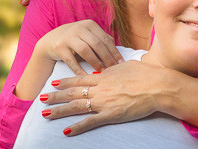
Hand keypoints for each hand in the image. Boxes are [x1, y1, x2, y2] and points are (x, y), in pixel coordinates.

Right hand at [36, 20, 122, 75]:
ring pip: (86, 51)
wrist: (50, 41)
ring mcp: (68, 37)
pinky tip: (86, 77)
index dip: (114, 51)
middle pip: (97, 44)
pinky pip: (72, 61)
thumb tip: (118, 53)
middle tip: (114, 70)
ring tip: (102, 73)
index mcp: (89, 24)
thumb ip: (101, 40)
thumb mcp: (88, 35)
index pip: (105, 39)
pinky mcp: (59, 47)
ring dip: (95, 63)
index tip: (121, 63)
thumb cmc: (75, 40)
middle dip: (107, 58)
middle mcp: (79, 28)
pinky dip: (80, 70)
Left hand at [39, 60, 166, 134]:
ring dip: (59, 111)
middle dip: (55, 96)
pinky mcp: (110, 115)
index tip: (53, 82)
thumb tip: (109, 67)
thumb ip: (114, 68)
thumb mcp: (126, 66)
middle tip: (41, 99)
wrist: (157, 86)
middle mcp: (99, 89)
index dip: (65, 81)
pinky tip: (66, 131)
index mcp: (103, 76)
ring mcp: (103, 102)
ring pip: (76, 107)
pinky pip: (90, 123)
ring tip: (45, 114)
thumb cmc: (145, 75)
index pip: (79, 79)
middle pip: (72, 92)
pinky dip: (77, 127)